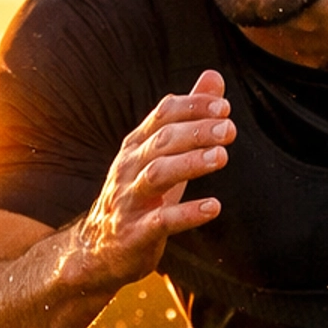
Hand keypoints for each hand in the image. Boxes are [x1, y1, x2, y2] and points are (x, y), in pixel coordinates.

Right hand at [69, 72, 232, 290]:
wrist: (97, 250)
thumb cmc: (139, 195)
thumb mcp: (162, 154)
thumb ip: (189, 117)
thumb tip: (214, 76)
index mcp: (136, 146)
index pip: (163, 115)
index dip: (192, 107)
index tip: (224, 107)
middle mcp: (129, 168)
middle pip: (162, 141)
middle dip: (196, 132)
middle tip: (229, 129)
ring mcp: (129, 201)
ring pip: (157, 175)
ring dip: (190, 164)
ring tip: (221, 157)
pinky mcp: (134, 233)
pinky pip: (161, 221)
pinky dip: (187, 214)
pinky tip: (213, 207)